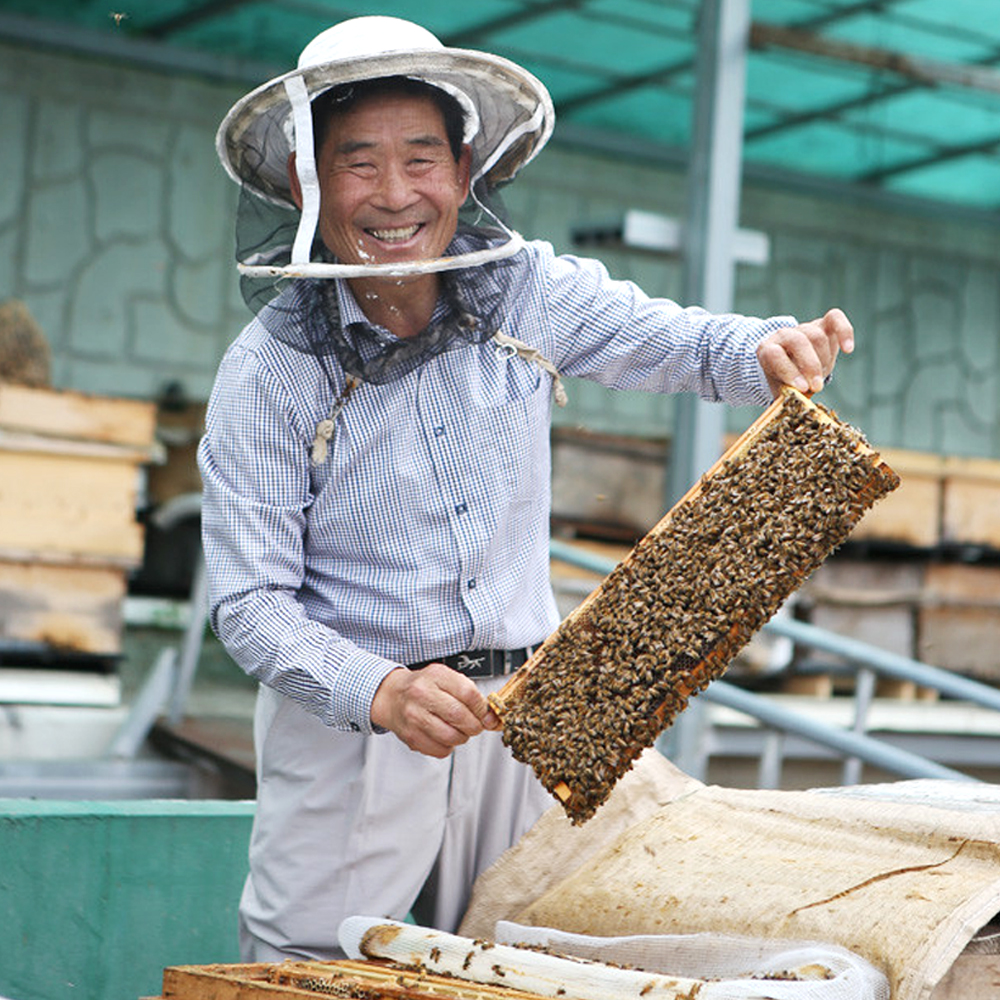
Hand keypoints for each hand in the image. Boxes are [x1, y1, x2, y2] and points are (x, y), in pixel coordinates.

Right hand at [370, 663, 500, 757]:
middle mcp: (422, 694)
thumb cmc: (423, 687)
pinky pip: (440, 750)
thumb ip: (469, 695)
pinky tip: (443, 736)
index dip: (482, 708)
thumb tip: (491, 718)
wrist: (392, 696)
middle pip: (460, 716)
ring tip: (459, 731)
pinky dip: (448, 747)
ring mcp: (414, 716)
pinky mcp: (411, 736)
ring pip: (451, 736)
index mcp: (435, 676)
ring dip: (462, 738)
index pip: (468, 693)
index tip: (484, 713)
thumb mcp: (445, 679)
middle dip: (474, 726)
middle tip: (474, 725)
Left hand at [757, 308, 853, 398]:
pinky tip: (848, 350)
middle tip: (817, 386)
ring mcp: (804, 327)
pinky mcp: (824, 323)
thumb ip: (788, 395)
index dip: (789, 371)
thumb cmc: (787, 380)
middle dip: (810, 366)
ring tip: (822, 376)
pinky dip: (844, 332)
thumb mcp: (782, 390)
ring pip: (817, 336)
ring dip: (823, 360)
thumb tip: (798, 404)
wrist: (794, 365)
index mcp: (767, 350)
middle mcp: (783, 335)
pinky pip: (835, 318)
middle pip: (800, 342)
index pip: (775, 354)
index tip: (802, 388)